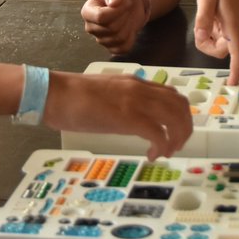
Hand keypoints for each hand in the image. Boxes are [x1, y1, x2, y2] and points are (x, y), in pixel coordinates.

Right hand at [41, 70, 192, 158]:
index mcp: (136, 83)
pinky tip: (151, 156)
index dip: (180, 115)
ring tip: (167, 153)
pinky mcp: (127, 117)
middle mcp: (140, 89)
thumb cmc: (72, 97)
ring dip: (177, 138)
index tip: (174, 132)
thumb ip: (124, 102)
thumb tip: (134, 120)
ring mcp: (135, 102)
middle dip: (184, 128)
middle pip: (180, 106)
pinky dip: (161, 147)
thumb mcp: (107, 94)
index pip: (172, 94)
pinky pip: (157, 133)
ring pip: (174, 118)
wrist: (54, 94)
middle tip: (176, 146)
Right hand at [81, 0, 150, 53]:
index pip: (101, 17)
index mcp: (87, 12)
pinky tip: (129, 28)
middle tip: (128, 8)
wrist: (127, 4)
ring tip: (128, 16)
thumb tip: (114, 3)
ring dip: (130, 25)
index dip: (118, 10)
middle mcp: (90, 28)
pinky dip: (131, 38)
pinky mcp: (111, 47)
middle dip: (125, 16)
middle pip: (112, 28)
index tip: (127, 2)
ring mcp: (100, 39)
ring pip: (120, 38)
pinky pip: (124, 48)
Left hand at [192, 0, 238, 84]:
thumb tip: (200, 37)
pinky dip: (226, 31)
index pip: (237, 55)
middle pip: (225, 49)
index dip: (235, 71)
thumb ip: (203, 18)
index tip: (232, 84)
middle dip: (211, 42)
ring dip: (218, 35)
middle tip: (203, 24)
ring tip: (216, 14)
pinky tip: (224, 14)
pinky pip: (236, 37)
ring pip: (230, 43)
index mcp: (235, 26)